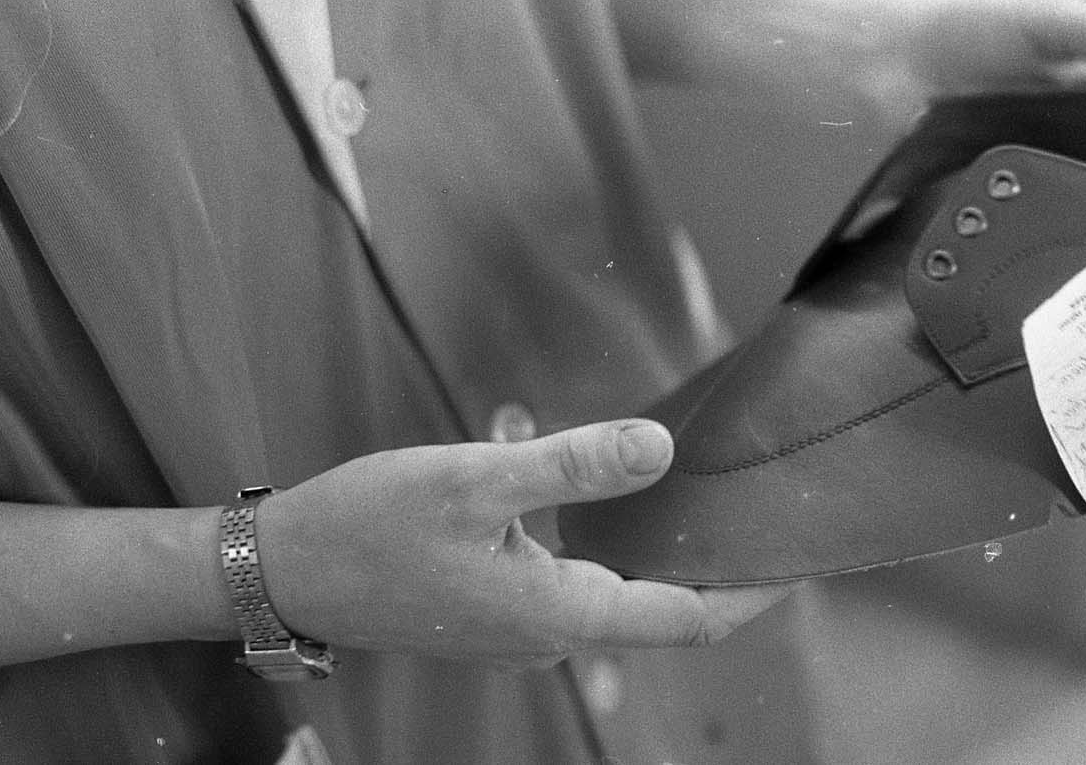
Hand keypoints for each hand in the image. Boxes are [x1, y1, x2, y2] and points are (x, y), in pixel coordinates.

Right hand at [253, 421, 788, 665]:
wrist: (282, 569)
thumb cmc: (369, 524)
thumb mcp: (473, 479)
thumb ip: (571, 465)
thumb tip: (660, 449)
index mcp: (560, 612)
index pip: (689, 618)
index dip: (752, 592)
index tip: (803, 558)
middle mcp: (553, 635)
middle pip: (666, 611)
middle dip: (723, 573)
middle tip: (769, 516)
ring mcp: (524, 630)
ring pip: (624, 599)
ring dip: (674, 563)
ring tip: (717, 506)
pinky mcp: (499, 613)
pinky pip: (586, 589)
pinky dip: (625, 556)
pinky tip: (632, 510)